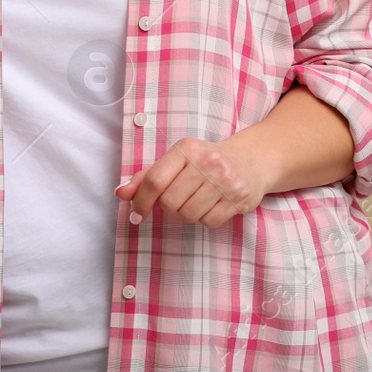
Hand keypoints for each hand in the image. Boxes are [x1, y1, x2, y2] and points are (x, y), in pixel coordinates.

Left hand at [115, 137, 271, 228]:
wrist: (251, 161)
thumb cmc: (206, 162)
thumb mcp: (177, 161)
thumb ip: (147, 177)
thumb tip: (120, 193)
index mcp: (187, 149)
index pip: (154, 180)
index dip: (140, 201)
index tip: (136, 214)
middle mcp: (207, 161)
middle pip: (170, 202)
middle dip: (169, 207)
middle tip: (179, 199)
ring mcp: (225, 180)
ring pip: (188, 215)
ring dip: (187, 213)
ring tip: (198, 199)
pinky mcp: (239, 197)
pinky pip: (209, 222)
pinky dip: (206, 219)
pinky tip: (212, 204)